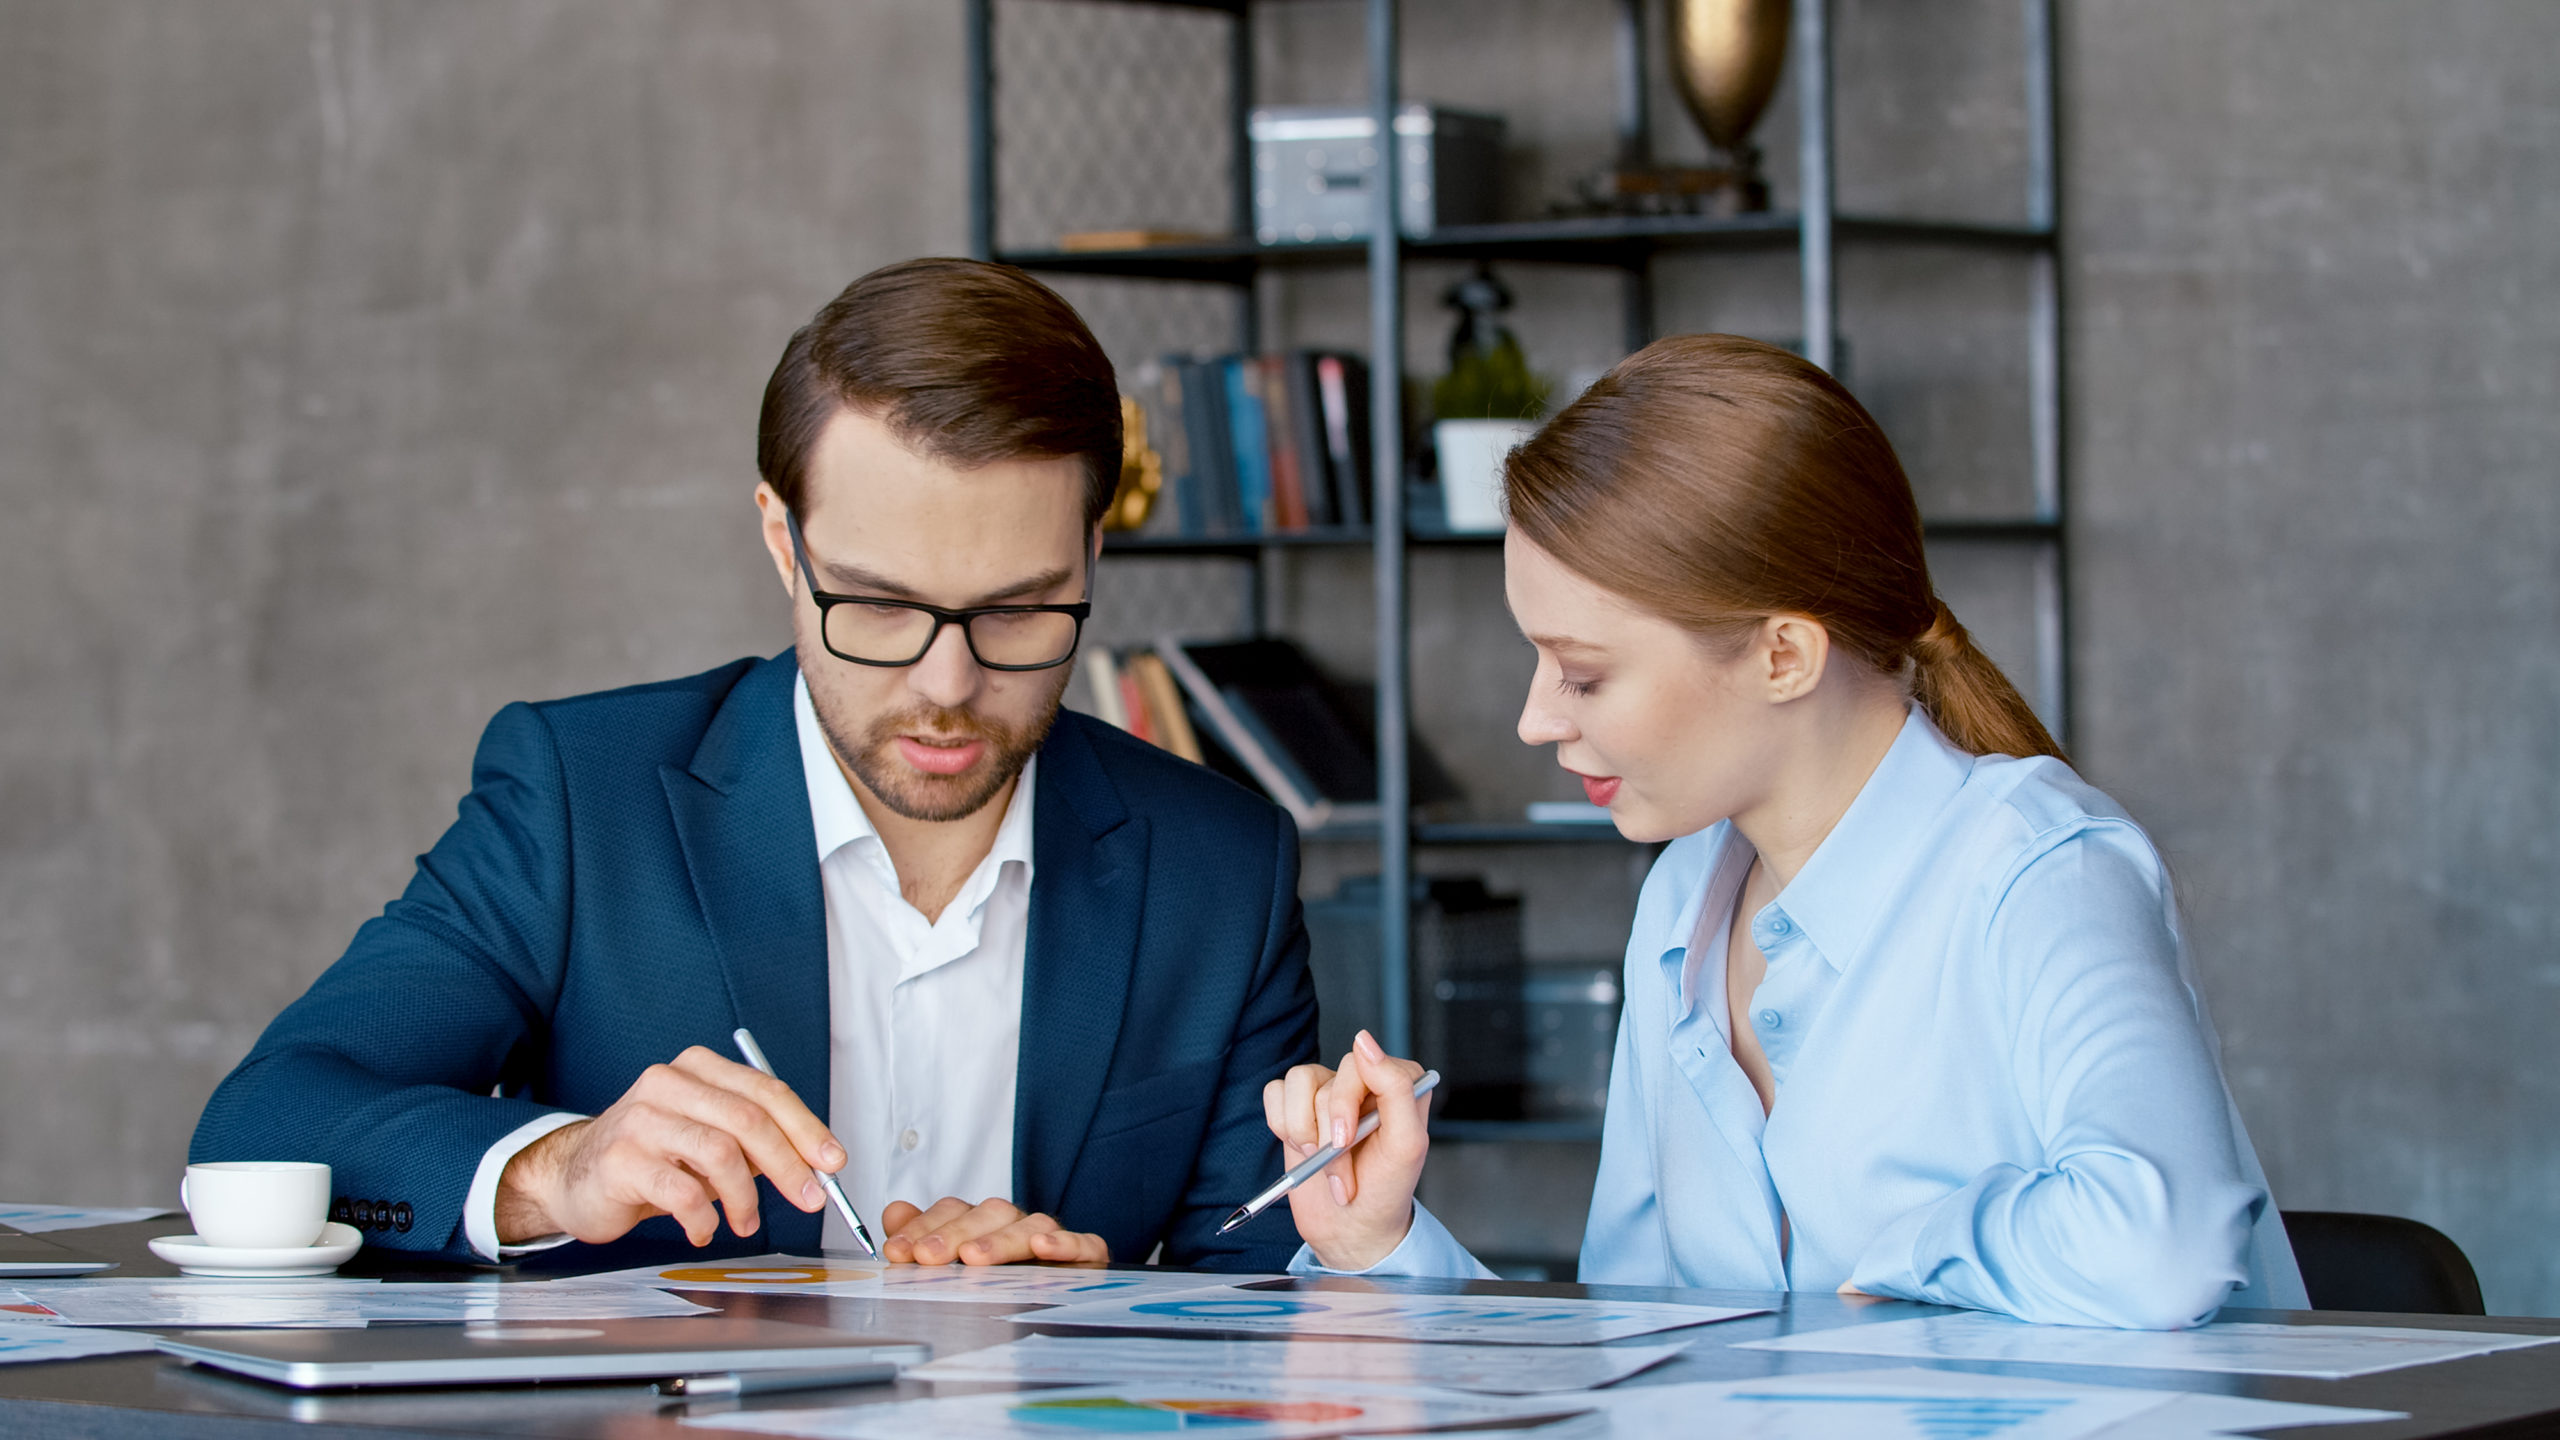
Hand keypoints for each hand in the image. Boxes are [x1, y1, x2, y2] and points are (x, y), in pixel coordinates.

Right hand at [494, 1046, 843, 1246]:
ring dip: (745, 1198)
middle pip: (748, 1119)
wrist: (573, 1175)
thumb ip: (755, 1142)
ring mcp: (640, 1120)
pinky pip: (682, 1193)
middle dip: (789, 1164)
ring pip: (719, 1154)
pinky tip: (703, 1229)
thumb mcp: (708, 1137)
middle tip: (810, 1198)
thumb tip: (816, 1164)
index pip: (765, 1090)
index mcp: (697, 1068)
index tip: (832, 1161)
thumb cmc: (652, 1157)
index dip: (806, 1127)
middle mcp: (667, 1083)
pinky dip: (704, 1218)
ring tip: (746, 1222)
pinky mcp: (621, 1161)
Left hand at [879, 1197, 1108, 1265]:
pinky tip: (1042, 1249)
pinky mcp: (1087, 1256)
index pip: (953, 1210)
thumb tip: (894, 1212)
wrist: (1055, 1315)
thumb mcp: (952, 1265)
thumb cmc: (998, 1285)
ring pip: (1031, 1225)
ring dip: (1000, 1240)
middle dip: (954, 1233)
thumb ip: (922, 1237)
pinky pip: (1084, 1243)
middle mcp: (1016, 1225)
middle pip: (989, 1212)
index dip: (924, 1227)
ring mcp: (1052, 1239)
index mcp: (983, 1223)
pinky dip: (1065, 1243)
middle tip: (927, 1257)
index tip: (898, 1251)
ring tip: (973, 1258)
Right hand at [1260, 1029, 1429, 1271]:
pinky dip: (1282, 1126)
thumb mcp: (1406, 1145)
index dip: (1346, 1102)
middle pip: (1327, 1079)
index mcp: (1399, 1083)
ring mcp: (1328, 1093)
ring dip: (1303, 1132)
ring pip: (1298, 1082)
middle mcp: (1363, 1081)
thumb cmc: (1385, 1191)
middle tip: (1339, 1172)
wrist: (1352, 1229)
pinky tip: (1301, 1150)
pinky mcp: (1298, 1107)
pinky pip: (1275, 1093)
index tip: (1346, 1141)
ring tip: (1320, 1163)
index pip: (1364, 1062)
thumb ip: (1396, 1089)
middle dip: (1326, 1132)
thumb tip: (1364, 1041)